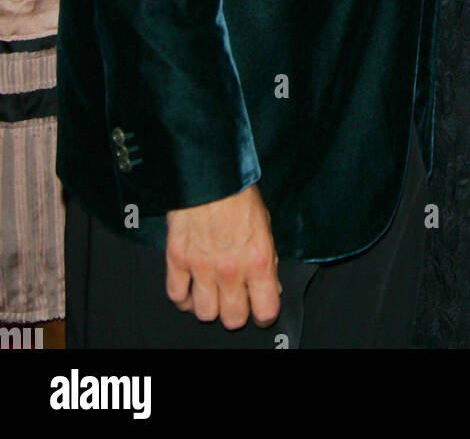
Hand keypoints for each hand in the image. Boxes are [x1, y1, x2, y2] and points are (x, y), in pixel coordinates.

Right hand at [165, 184, 280, 328]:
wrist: (210, 172)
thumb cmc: (239, 194)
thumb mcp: (265, 226)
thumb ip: (267, 260)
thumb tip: (270, 286)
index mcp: (258, 260)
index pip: (265, 311)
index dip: (264, 313)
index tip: (261, 308)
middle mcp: (231, 269)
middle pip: (233, 319)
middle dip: (236, 312)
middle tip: (236, 300)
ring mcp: (201, 267)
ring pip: (204, 313)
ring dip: (209, 306)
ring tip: (212, 292)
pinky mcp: (177, 259)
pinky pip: (177, 296)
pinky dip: (183, 297)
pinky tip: (190, 288)